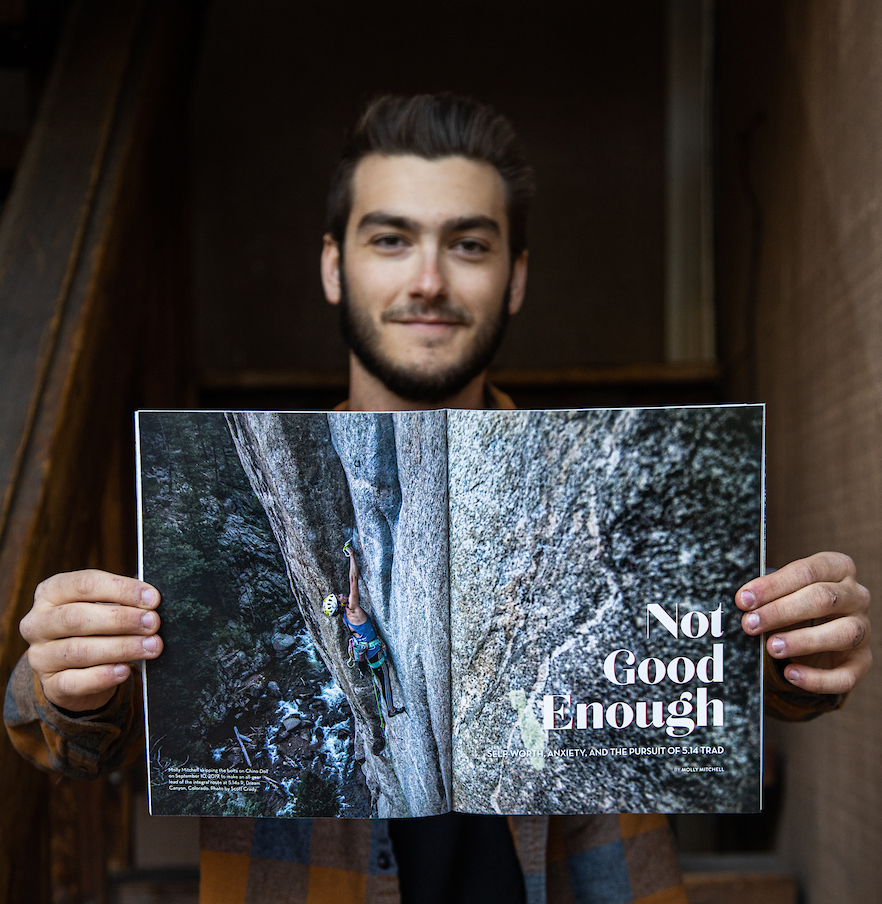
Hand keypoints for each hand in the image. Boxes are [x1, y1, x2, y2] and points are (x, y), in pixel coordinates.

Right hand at [20, 569, 162, 711]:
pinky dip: (103, 676)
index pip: (85, 584)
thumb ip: (125, 600)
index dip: (122, 590)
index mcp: (51, 592)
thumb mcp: (105, 606)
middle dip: (121, 619)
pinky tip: (124, 670)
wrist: (79, 670)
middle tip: (153, 622)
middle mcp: (38, 623)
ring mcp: (39, 656)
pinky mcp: (50, 686)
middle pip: (77, 617)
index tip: (153, 598)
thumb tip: (152, 600)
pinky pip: (75, 682)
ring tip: (151, 646)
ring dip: (121, 647)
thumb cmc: (98, 627)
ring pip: (79, 651)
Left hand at [737, 551, 871, 694]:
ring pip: (843, 634)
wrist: (816, 632)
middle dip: (781, 612)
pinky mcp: (863, 661)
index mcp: (837, 568)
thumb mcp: (782, 592)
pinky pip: (846, 675)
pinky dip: (818, 679)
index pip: (806, 571)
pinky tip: (791, 674)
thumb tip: (743, 602)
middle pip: (824, 598)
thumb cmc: (794, 603)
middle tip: (751, 624)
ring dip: (803, 641)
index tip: (744, 600)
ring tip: (772, 647)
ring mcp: (863, 628)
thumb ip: (766, 595)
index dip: (773, 585)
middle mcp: (856, 596)